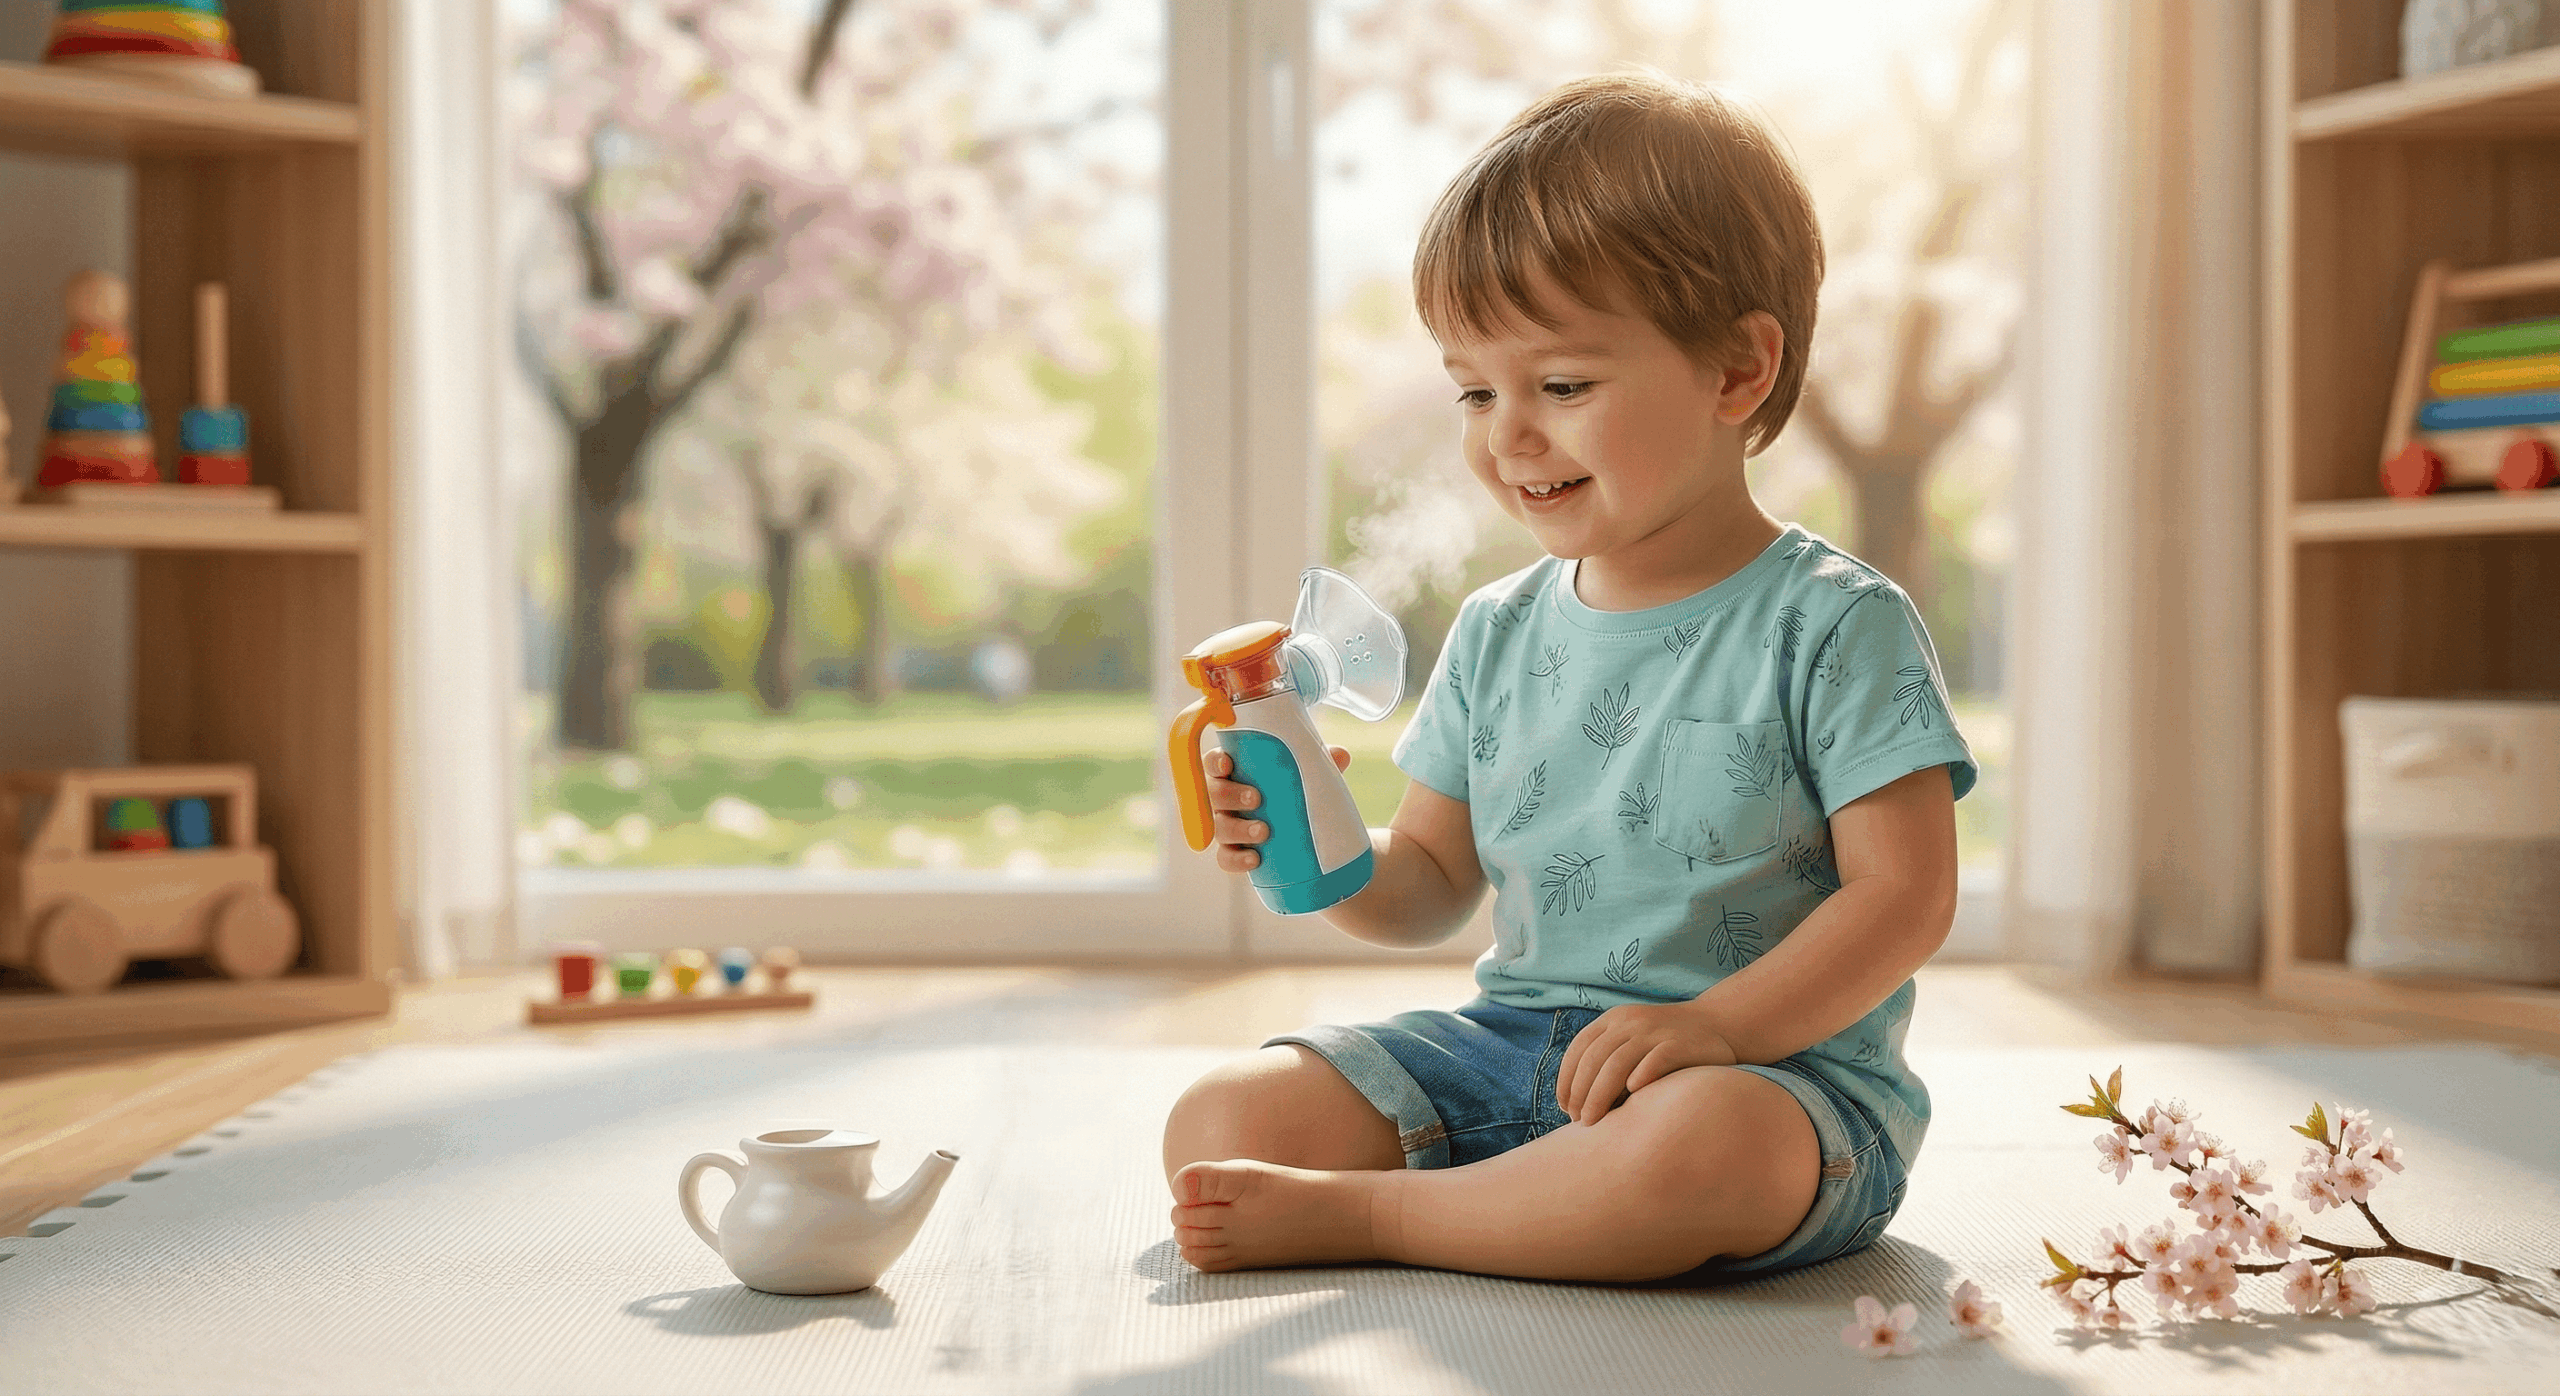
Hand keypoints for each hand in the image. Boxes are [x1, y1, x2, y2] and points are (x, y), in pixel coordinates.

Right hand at [1204, 745, 1350, 874]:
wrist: (1305, 835)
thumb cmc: (1294, 791)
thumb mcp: (1307, 775)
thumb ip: (1320, 763)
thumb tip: (1341, 755)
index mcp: (1235, 772)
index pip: (1214, 762)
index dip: (1214, 762)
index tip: (1227, 764)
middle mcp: (1224, 798)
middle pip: (1212, 794)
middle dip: (1229, 795)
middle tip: (1256, 798)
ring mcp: (1226, 826)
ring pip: (1218, 827)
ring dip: (1237, 829)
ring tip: (1263, 831)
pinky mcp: (1233, 853)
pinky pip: (1225, 859)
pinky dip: (1237, 860)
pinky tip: (1255, 859)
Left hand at [1555, 999, 1740, 1125]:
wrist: (1717, 1025)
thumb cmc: (1667, 1045)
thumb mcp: (1632, 1042)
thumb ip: (1607, 1060)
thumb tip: (1575, 1102)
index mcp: (1613, 1020)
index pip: (1579, 1049)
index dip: (1567, 1079)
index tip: (1564, 1107)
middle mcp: (1631, 1021)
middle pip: (1594, 1060)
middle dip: (1581, 1093)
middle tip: (1578, 1121)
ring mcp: (1655, 1031)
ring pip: (1617, 1063)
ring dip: (1599, 1095)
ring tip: (1594, 1120)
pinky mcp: (1680, 1043)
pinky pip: (1656, 1060)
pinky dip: (1640, 1077)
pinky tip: (1631, 1096)